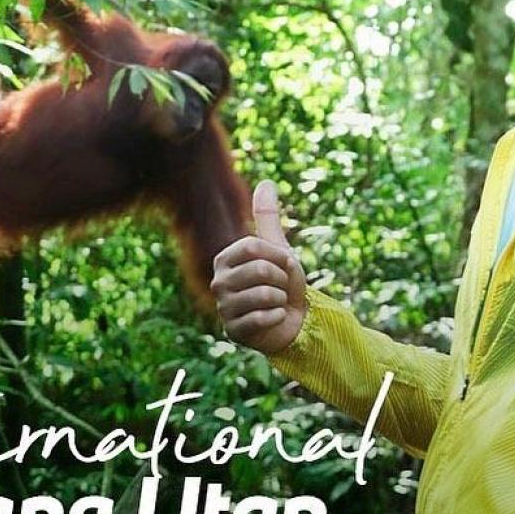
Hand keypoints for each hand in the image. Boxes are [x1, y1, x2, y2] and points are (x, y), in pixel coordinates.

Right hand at [210, 181, 308, 354]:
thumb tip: (266, 182)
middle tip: (280, 288)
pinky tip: (274, 319)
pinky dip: (277, 317)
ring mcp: (224, 308)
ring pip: (263, 294)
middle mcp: (219, 282)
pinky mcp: (233, 331)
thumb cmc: (284, 282)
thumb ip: (268, 217)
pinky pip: (263, 318)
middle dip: (282, 279)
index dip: (278, 256)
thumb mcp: (278, 248)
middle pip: (260, 270)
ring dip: (280, 299)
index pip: (254, 247)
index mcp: (225, 259)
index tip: (283, 266)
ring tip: (276, 303)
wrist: (295, 320)